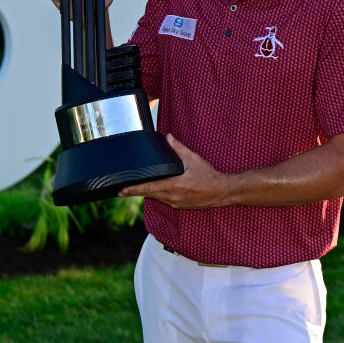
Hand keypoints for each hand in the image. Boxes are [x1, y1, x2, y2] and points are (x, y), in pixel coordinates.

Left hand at [118, 134, 233, 208]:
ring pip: (156, 198)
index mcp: (174, 186)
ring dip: (147, 193)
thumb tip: (168, 137)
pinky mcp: (180, 206)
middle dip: (135, 192)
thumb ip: (178, 148)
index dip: (133, 189)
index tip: (121, 190)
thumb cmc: (208, 175)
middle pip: (148, 195)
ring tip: (135, 188)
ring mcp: (176, 203)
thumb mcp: (193, 159)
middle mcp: (172, 197)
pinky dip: (157, 195)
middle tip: (121, 190)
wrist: (222, 191)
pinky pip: (164, 200)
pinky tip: (155, 189)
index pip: (148, 188)